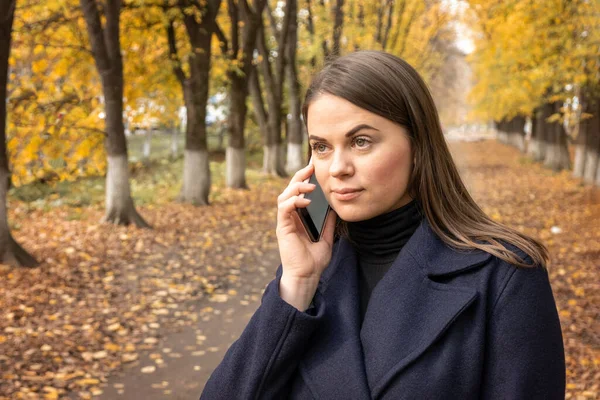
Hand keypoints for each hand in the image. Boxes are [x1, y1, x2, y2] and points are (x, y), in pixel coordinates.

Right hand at [275, 163, 336, 309]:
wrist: (306, 276)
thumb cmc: (314, 261)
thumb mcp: (326, 237)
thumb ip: (328, 223)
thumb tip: (336, 208)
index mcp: (298, 217)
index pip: (299, 193)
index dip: (305, 179)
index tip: (315, 168)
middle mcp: (289, 217)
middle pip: (290, 190)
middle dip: (300, 176)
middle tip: (311, 167)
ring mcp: (284, 222)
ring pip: (284, 196)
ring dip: (296, 187)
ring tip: (310, 185)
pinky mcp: (282, 228)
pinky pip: (284, 209)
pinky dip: (293, 201)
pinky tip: (305, 200)